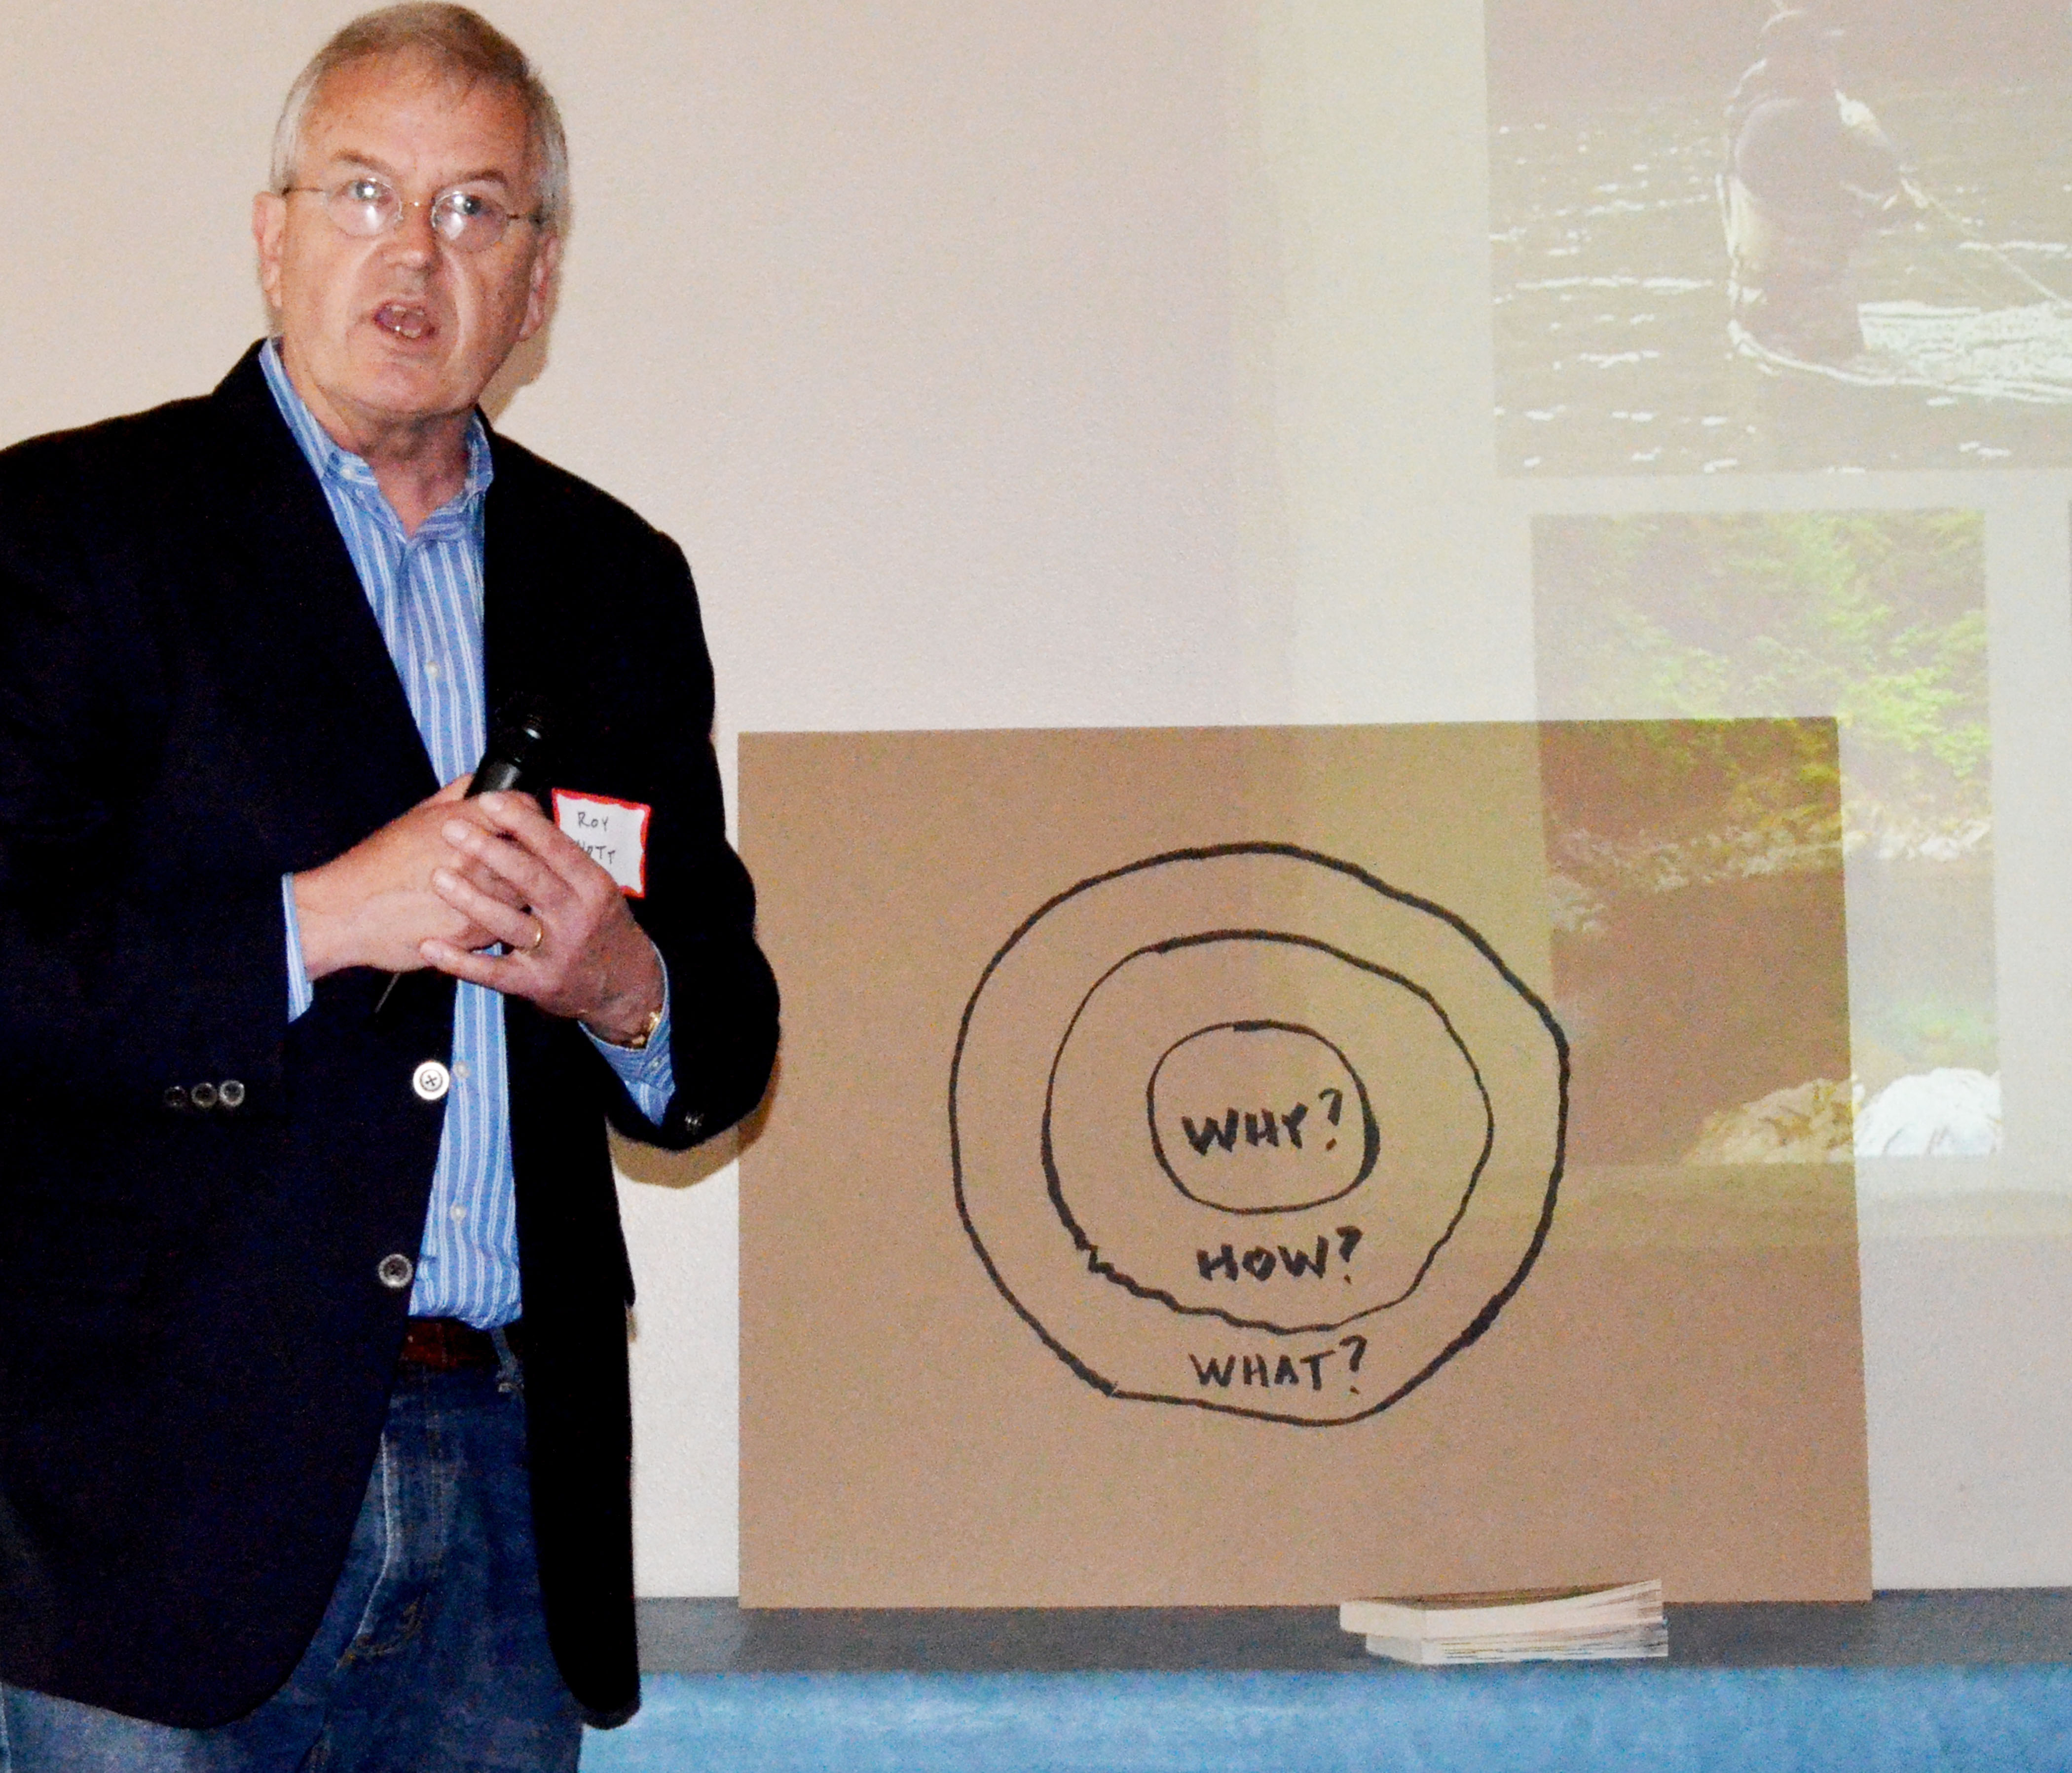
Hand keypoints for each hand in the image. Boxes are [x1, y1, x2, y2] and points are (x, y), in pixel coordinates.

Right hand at [294, 778, 521, 978]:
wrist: (345, 912)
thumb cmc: (377, 863)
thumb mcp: (414, 816)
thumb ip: (454, 796)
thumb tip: (481, 782)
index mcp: (463, 822)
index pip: (522, 807)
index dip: (530, 813)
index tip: (529, 823)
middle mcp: (476, 856)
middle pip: (533, 850)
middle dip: (533, 854)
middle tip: (527, 860)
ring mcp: (479, 896)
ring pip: (527, 890)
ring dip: (524, 890)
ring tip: (509, 891)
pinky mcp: (475, 932)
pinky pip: (508, 924)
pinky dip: (506, 920)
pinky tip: (493, 916)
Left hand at [419, 791, 664, 1039]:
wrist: (627, 985)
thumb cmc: (602, 925)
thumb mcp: (596, 887)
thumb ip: (563, 857)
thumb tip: (524, 812)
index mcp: (592, 885)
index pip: (557, 847)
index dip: (522, 822)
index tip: (488, 800)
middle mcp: (576, 917)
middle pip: (530, 879)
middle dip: (489, 850)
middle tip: (451, 828)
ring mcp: (556, 952)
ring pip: (509, 923)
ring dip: (471, 900)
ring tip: (438, 877)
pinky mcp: (536, 984)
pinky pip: (493, 972)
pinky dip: (460, 962)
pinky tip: (429, 946)